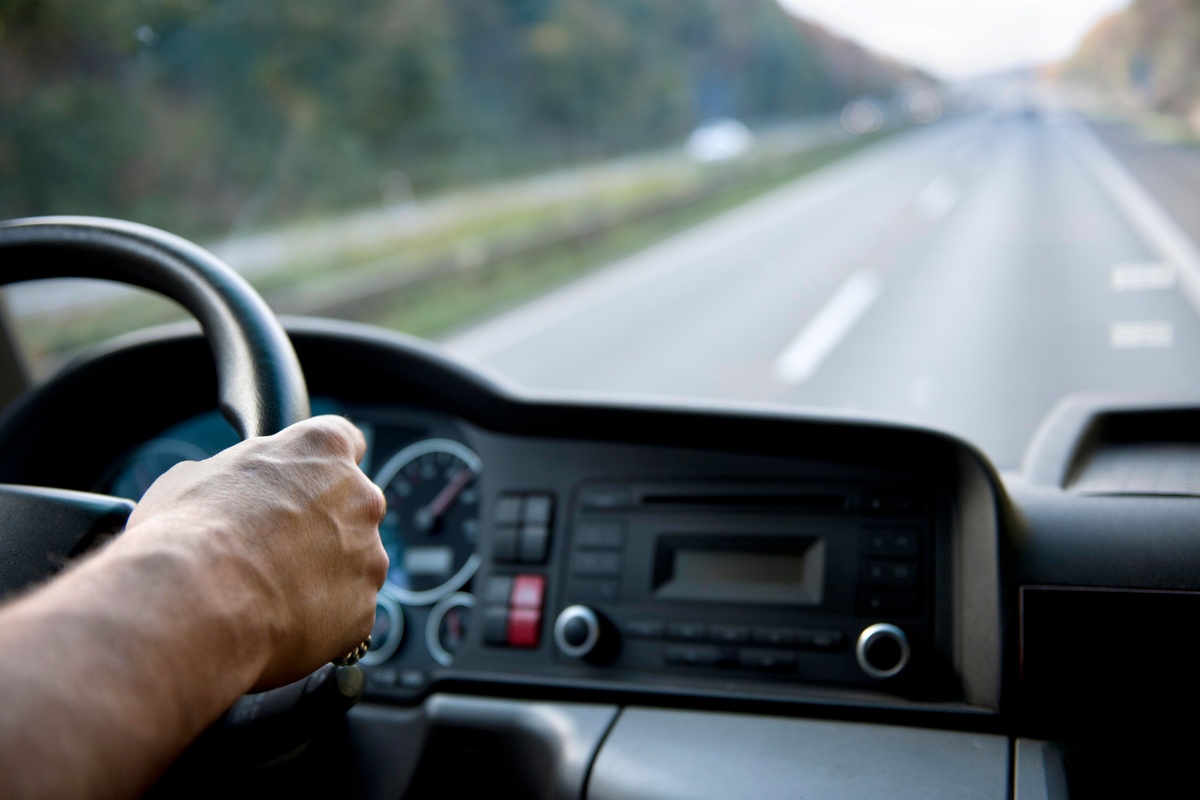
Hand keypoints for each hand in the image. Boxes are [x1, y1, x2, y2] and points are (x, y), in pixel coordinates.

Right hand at [120, 415, 388, 689]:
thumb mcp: (194, 477)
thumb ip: (235, 475)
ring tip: (267, 593)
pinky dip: (319, 620)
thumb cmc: (189, 533)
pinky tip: (277, 623)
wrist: (196, 604)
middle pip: (352, 508)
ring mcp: (368, 558)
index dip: (320, 466)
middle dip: (322, 526)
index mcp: (323, 450)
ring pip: (352, 565)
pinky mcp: (363, 611)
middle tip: (273, 549)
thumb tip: (226, 488)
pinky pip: (345, 613)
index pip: (345, 441)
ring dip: (322, 575)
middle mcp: (360, 499)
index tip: (305, 482)